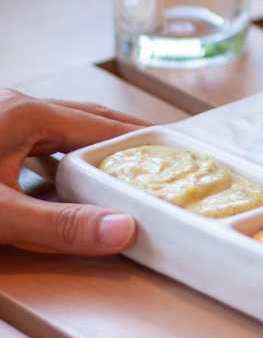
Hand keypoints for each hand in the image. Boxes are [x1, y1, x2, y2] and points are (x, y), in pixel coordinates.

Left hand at [0, 90, 142, 254]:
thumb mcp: (0, 213)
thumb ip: (60, 224)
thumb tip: (123, 229)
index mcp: (27, 114)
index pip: (102, 126)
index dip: (139, 143)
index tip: (170, 157)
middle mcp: (14, 108)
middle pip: (86, 119)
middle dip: (123, 139)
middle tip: (157, 156)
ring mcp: (0, 120)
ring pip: (61, 128)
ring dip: (93, 146)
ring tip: (120, 166)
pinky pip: (37, 141)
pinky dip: (63, 155)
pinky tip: (66, 176)